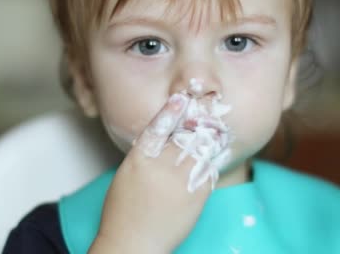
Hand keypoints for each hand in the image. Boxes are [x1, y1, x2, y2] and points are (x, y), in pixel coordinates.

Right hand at [89, 93, 211, 253]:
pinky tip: (215, 153)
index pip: (156, 128)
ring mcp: (179, 181)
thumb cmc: (123, 213)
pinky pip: (208, 171)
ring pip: (198, 151)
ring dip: (208, 139)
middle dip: (195, 124)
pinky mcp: (195, 196)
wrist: (134, 244)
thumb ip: (144, 157)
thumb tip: (162, 143)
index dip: (170, 112)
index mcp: (139, 160)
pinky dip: (211, 161)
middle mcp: (160, 166)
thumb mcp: (127, 177)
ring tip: (217, 129)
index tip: (180, 99)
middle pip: (182, 137)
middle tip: (206, 111)